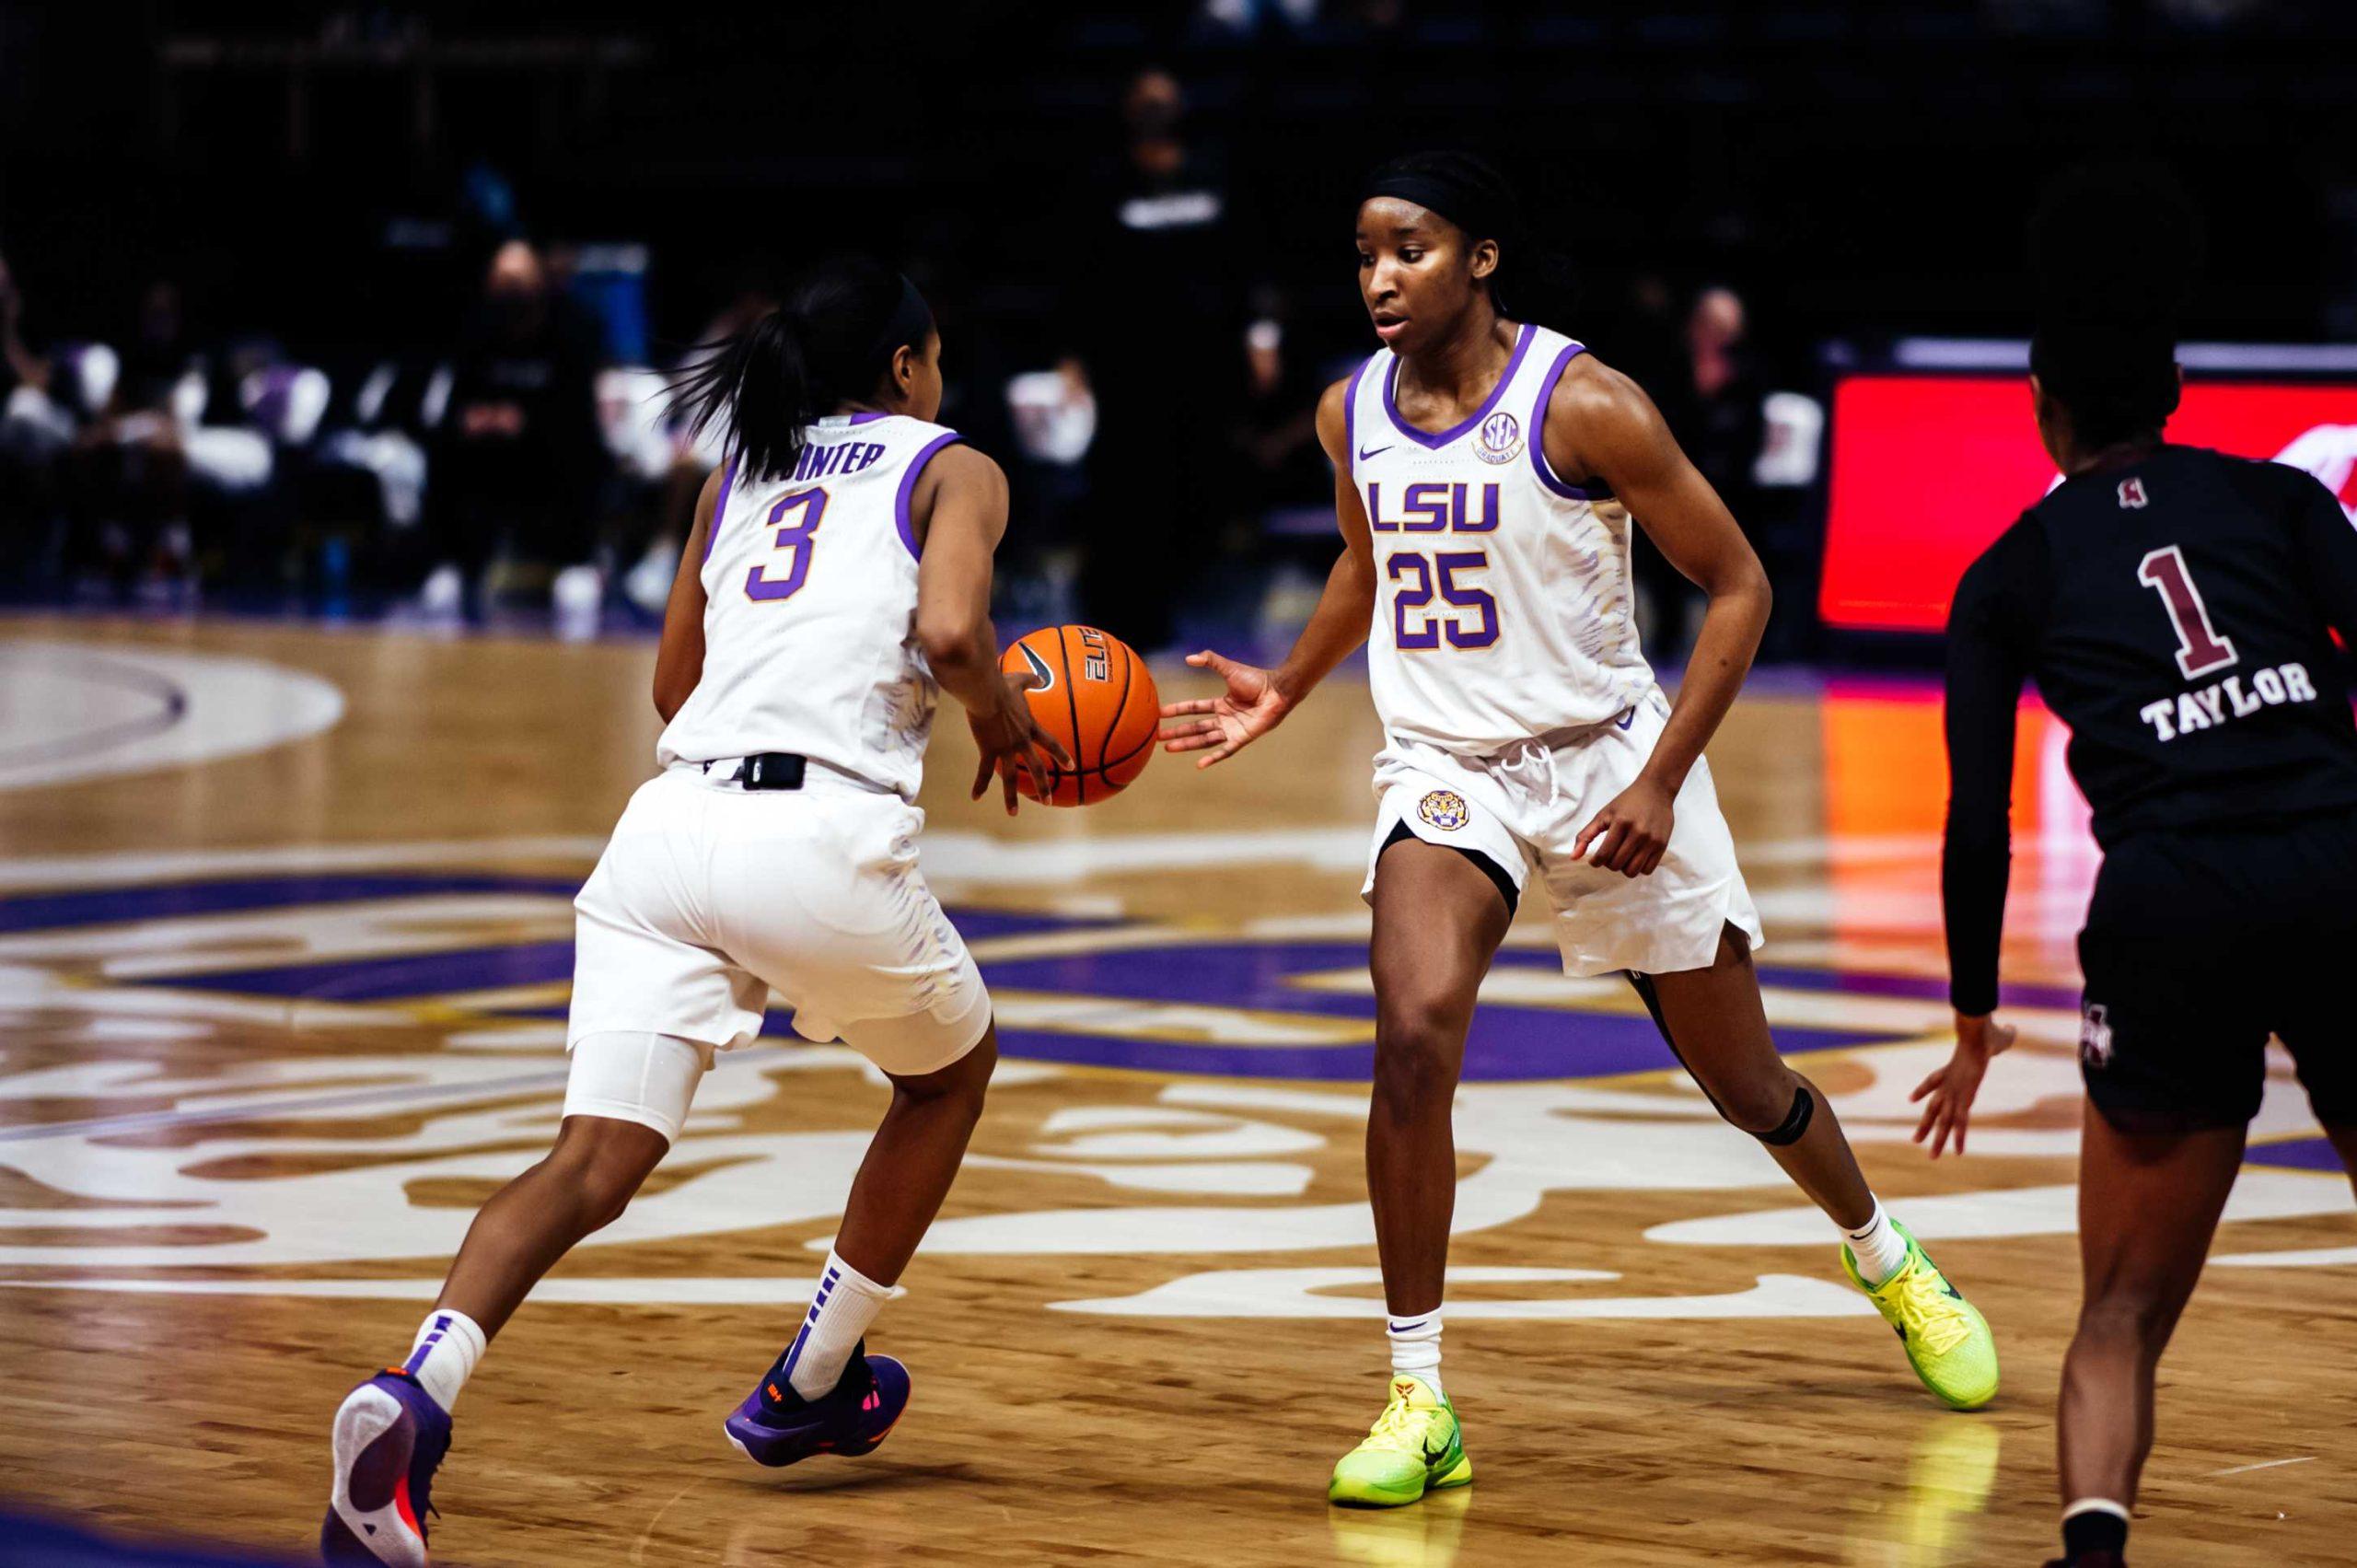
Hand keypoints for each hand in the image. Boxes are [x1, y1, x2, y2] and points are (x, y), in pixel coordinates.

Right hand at [967, 669, 1074, 815]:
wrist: (984, 691)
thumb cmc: (1000, 683)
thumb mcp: (1018, 680)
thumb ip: (1031, 679)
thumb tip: (1041, 676)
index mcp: (1030, 727)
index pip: (1051, 743)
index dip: (1061, 755)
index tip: (1071, 766)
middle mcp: (1021, 741)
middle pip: (1036, 768)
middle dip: (1043, 786)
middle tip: (1049, 802)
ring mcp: (1005, 748)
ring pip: (1010, 778)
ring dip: (1011, 797)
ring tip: (1014, 813)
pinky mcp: (988, 749)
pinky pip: (983, 771)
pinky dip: (980, 785)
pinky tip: (976, 798)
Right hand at [1158, 650, 1292, 768]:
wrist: (1277, 690)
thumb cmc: (1257, 679)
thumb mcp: (1228, 668)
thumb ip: (1210, 661)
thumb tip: (1188, 658)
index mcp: (1221, 704)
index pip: (1195, 709)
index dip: (1178, 710)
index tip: (1161, 713)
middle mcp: (1225, 719)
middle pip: (1196, 728)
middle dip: (1177, 732)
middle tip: (1159, 737)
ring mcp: (1233, 730)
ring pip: (1205, 740)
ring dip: (1187, 744)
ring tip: (1169, 748)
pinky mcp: (1242, 738)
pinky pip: (1225, 750)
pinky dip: (1213, 757)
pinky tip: (1200, 765)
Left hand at [1572, 774, 1674, 876]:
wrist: (1656, 790)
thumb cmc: (1627, 802)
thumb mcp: (1604, 814)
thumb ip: (1587, 835)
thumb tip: (1573, 857)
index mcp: (1620, 823)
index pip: (1604, 855)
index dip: (1596, 862)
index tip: (1595, 860)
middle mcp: (1638, 832)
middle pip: (1617, 864)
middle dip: (1609, 864)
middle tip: (1609, 855)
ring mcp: (1652, 840)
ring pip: (1632, 871)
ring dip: (1623, 868)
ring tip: (1622, 857)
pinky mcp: (1662, 845)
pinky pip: (1648, 870)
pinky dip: (1639, 868)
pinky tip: (1635, 857)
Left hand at [1909, 1012, 2017, 1157]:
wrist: (1976, 1030)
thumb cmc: (1987, 1030)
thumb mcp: (1997, 1035)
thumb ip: (2003, 1034)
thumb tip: (2010, 1028)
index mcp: (1951, 1068)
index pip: (1932, 1081)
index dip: (1922, 1090)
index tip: (1913, 1100)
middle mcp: (1949, 1083)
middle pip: (1933, 1108)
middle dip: (1926, 1125)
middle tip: (1915, 1140)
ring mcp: (1954, 1091)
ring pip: (1942, 1119)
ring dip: (1937, 1139)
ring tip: (1932, 1157)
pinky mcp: (1965, 1096)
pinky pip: (1960, 1120)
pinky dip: (1959, 1136)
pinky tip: (1957, 1151)